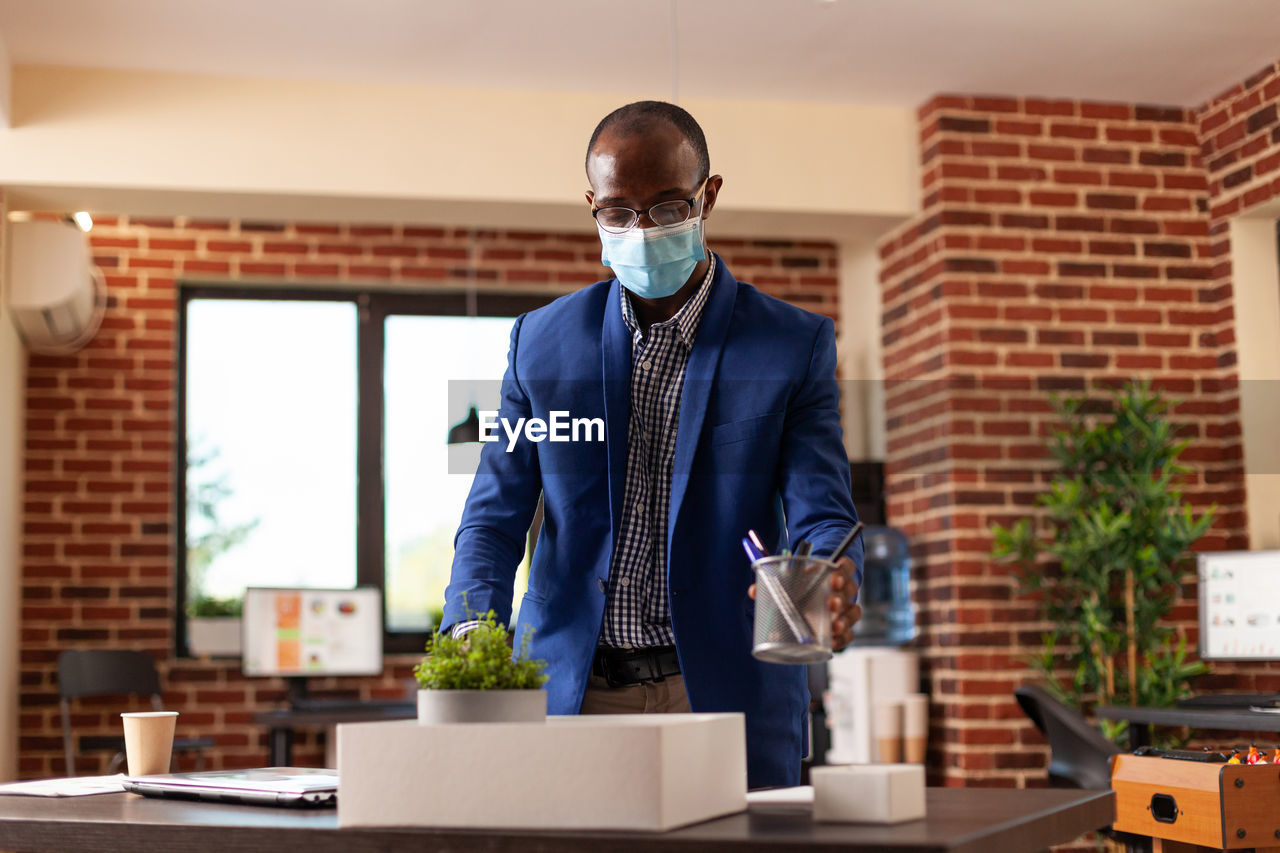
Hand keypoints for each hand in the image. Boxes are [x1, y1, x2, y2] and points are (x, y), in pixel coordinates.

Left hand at [745, 555, 861, 650]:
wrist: (808, 598)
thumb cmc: (801, 585)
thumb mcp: (790, 581)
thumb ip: (774, 584)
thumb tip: (753, 591)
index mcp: (832, 572)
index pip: (846, 567)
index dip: (843, 570)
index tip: (833, 577)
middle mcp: (842, 590)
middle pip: (850, 590)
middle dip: (841, 597)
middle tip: (831, 603)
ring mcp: (845, 609)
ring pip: (853, 612)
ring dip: (845, 619)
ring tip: (835, 626)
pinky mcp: (843, 628)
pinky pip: (849, 634)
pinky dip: (843, 639)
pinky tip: (833, 643)